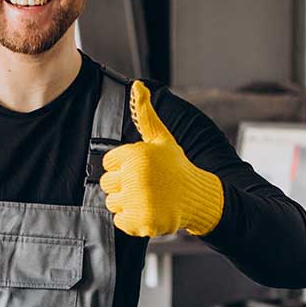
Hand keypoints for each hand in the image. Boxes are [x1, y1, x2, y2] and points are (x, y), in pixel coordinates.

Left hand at [100, 81, 223, 236]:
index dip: (122, 166)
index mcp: (136, 155)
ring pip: (112, 203)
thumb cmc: (176, 166)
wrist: (199, 197)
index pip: (107, 163)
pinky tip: (148, 211)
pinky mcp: (141, 221)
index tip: (141, 168)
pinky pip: (119, 221)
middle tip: (145, 185)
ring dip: (127, 203)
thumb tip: (137, 85)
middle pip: (107, 184)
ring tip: (148, 197)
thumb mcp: (161, 139)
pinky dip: (131, 220)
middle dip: (123, 185)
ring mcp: (138, 200)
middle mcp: (136, 176)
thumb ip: (145, 114)